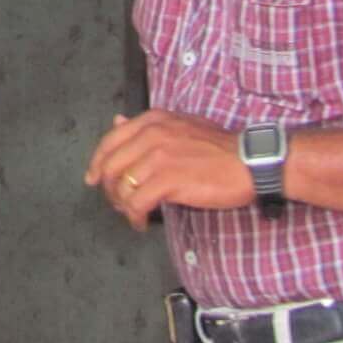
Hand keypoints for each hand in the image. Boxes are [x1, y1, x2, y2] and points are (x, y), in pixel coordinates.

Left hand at [85, 110, 252, 230]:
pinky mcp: (168, 180)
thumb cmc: (219, 147)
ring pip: (121, 185)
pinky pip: (137, 202)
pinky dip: (134, 216)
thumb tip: (116, 121)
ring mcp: (158, 157)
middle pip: (109, 165)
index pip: (110, 141)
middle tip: (118, 202)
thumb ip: (147, 126)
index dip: (97, 163)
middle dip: (108, 189)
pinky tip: (141, 222)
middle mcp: (150, 135)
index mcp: (152, 120)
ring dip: (122, 205)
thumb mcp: (179, 125)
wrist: (249, 161)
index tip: (93, 179)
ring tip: (132, 214)